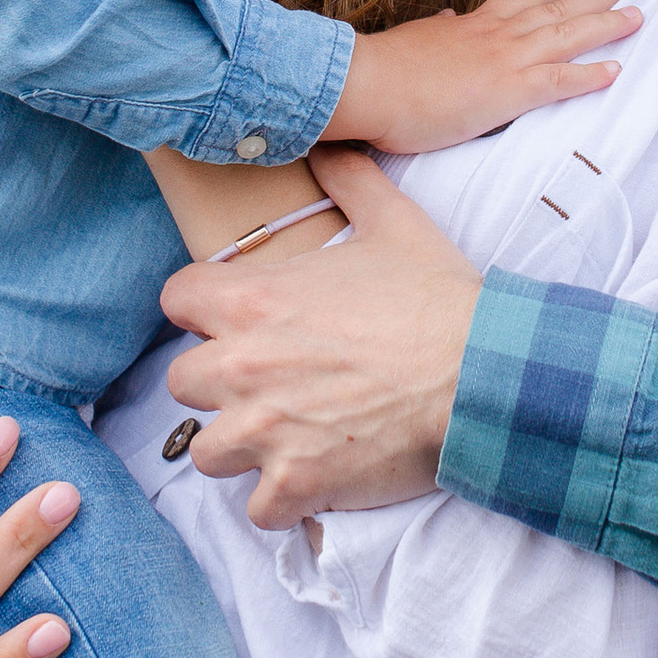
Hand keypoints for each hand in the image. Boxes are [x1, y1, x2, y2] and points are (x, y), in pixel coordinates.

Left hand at [159, 147, 483, 525]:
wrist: (481, 372)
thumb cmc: (437, 298)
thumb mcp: (394, 222)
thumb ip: (350, 181)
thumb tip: (331, 147)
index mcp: (252, 301)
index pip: (175, 301)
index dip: (203, 310)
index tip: (232, 320)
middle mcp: (242, 366)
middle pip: (182, 383)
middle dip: (219, 384)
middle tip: (266, 384)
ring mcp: (264, 431)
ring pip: (209, 452)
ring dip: (241, 447)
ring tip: (285, 437)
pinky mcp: (296, 483)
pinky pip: (258, 510)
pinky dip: (281, 503)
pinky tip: (312, 482)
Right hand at [325, 0, 638, 153]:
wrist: (368, 82)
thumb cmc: (385, 68)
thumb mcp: (417, 38)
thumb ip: (438, 30)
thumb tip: (447, 21)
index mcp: (474, 24)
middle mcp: (498, 34)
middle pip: (558, 8)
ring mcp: (507, 59)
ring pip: (569, 35)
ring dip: (606, 24)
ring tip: (638, 14)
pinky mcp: (509, 90)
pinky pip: (561, 80)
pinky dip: (590, 75)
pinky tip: (616, 70)